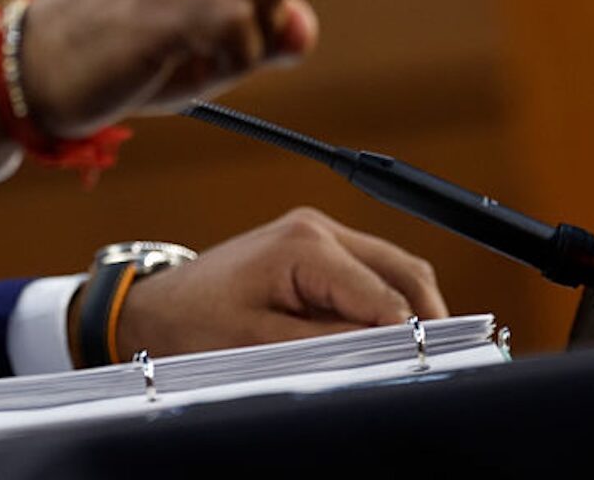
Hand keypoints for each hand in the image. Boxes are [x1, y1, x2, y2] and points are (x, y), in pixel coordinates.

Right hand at [20, 0, 413, 134]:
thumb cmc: (128, 51)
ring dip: (253, 40)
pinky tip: (181, 64)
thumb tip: (300, 27)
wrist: (39, 68)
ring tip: (197, 55)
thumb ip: (264, 33)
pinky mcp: (161, 5)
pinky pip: (238, 33)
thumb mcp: (207, 46)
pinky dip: (226, 62)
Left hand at [112, 206, 448, 359]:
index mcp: (305, 245)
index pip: (385, 294)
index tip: (429, 366)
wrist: (158, 307)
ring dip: (406, 308)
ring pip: (394, 269)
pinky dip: (383, 302)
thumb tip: (391, 347)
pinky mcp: (315, 246)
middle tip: (436, 362)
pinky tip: (378, 337)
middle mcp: (317, 228)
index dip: (411, 334)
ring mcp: (318, 233)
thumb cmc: (195, 323)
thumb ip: (331, 344)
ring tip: (408, 354)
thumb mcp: (262, 344)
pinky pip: (370, 272)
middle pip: (404, 272)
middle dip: (425, 317)